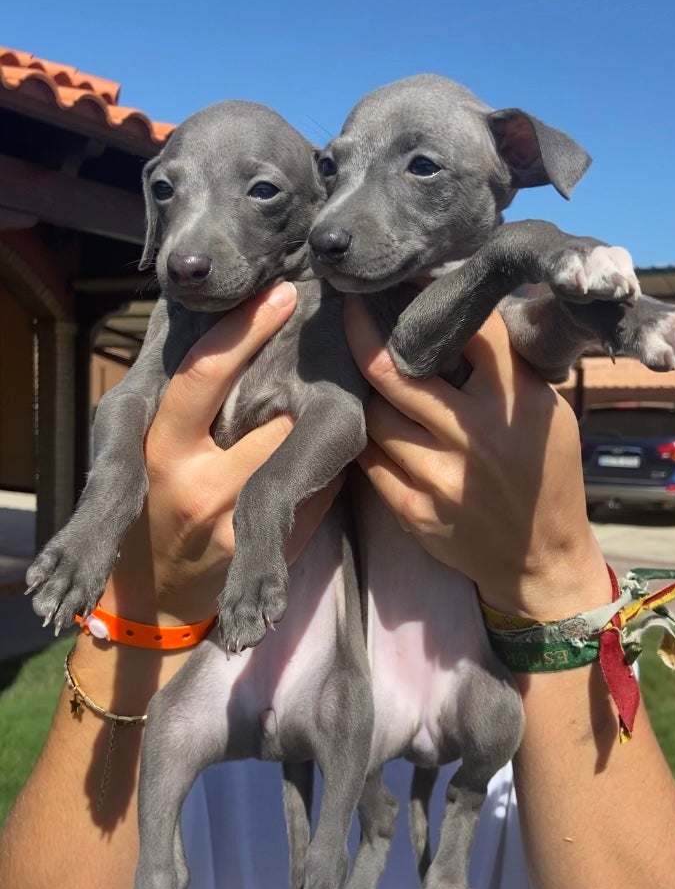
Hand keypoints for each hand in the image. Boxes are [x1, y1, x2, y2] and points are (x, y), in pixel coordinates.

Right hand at [101, 282, 342, 626]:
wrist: (156, 595)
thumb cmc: (150, 504)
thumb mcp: (141, 450)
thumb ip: (178, 405)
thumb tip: (227, 334)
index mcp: (161, 451)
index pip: (202, 377)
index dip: (243, 330)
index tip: (280, 294)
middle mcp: (202, 485)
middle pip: (274, 415)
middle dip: (290, 395)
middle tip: (301, 374)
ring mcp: (241, 522)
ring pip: (304, 451)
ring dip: (308, 433)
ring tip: (293, 430)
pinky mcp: (275, 547)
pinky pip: (320, 489)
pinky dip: (319, 472)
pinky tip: (302, 469)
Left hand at [344, 297, 610, 618]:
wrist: (540, 559)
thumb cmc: (547, 476)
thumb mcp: (548, 414)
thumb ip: (507, 372)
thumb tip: (459, 320)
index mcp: (513, 404)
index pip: (470, 333)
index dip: (433, 297)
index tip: (409, 279)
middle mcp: (474, 437)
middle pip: (394, 371)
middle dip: (363, 333)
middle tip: (351, 309)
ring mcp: (439, 477)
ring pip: (375, 416)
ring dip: (367, 393)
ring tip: (363, 374)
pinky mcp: (412, 510)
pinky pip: (369, 461)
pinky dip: (368, 438)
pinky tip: (372, 425)